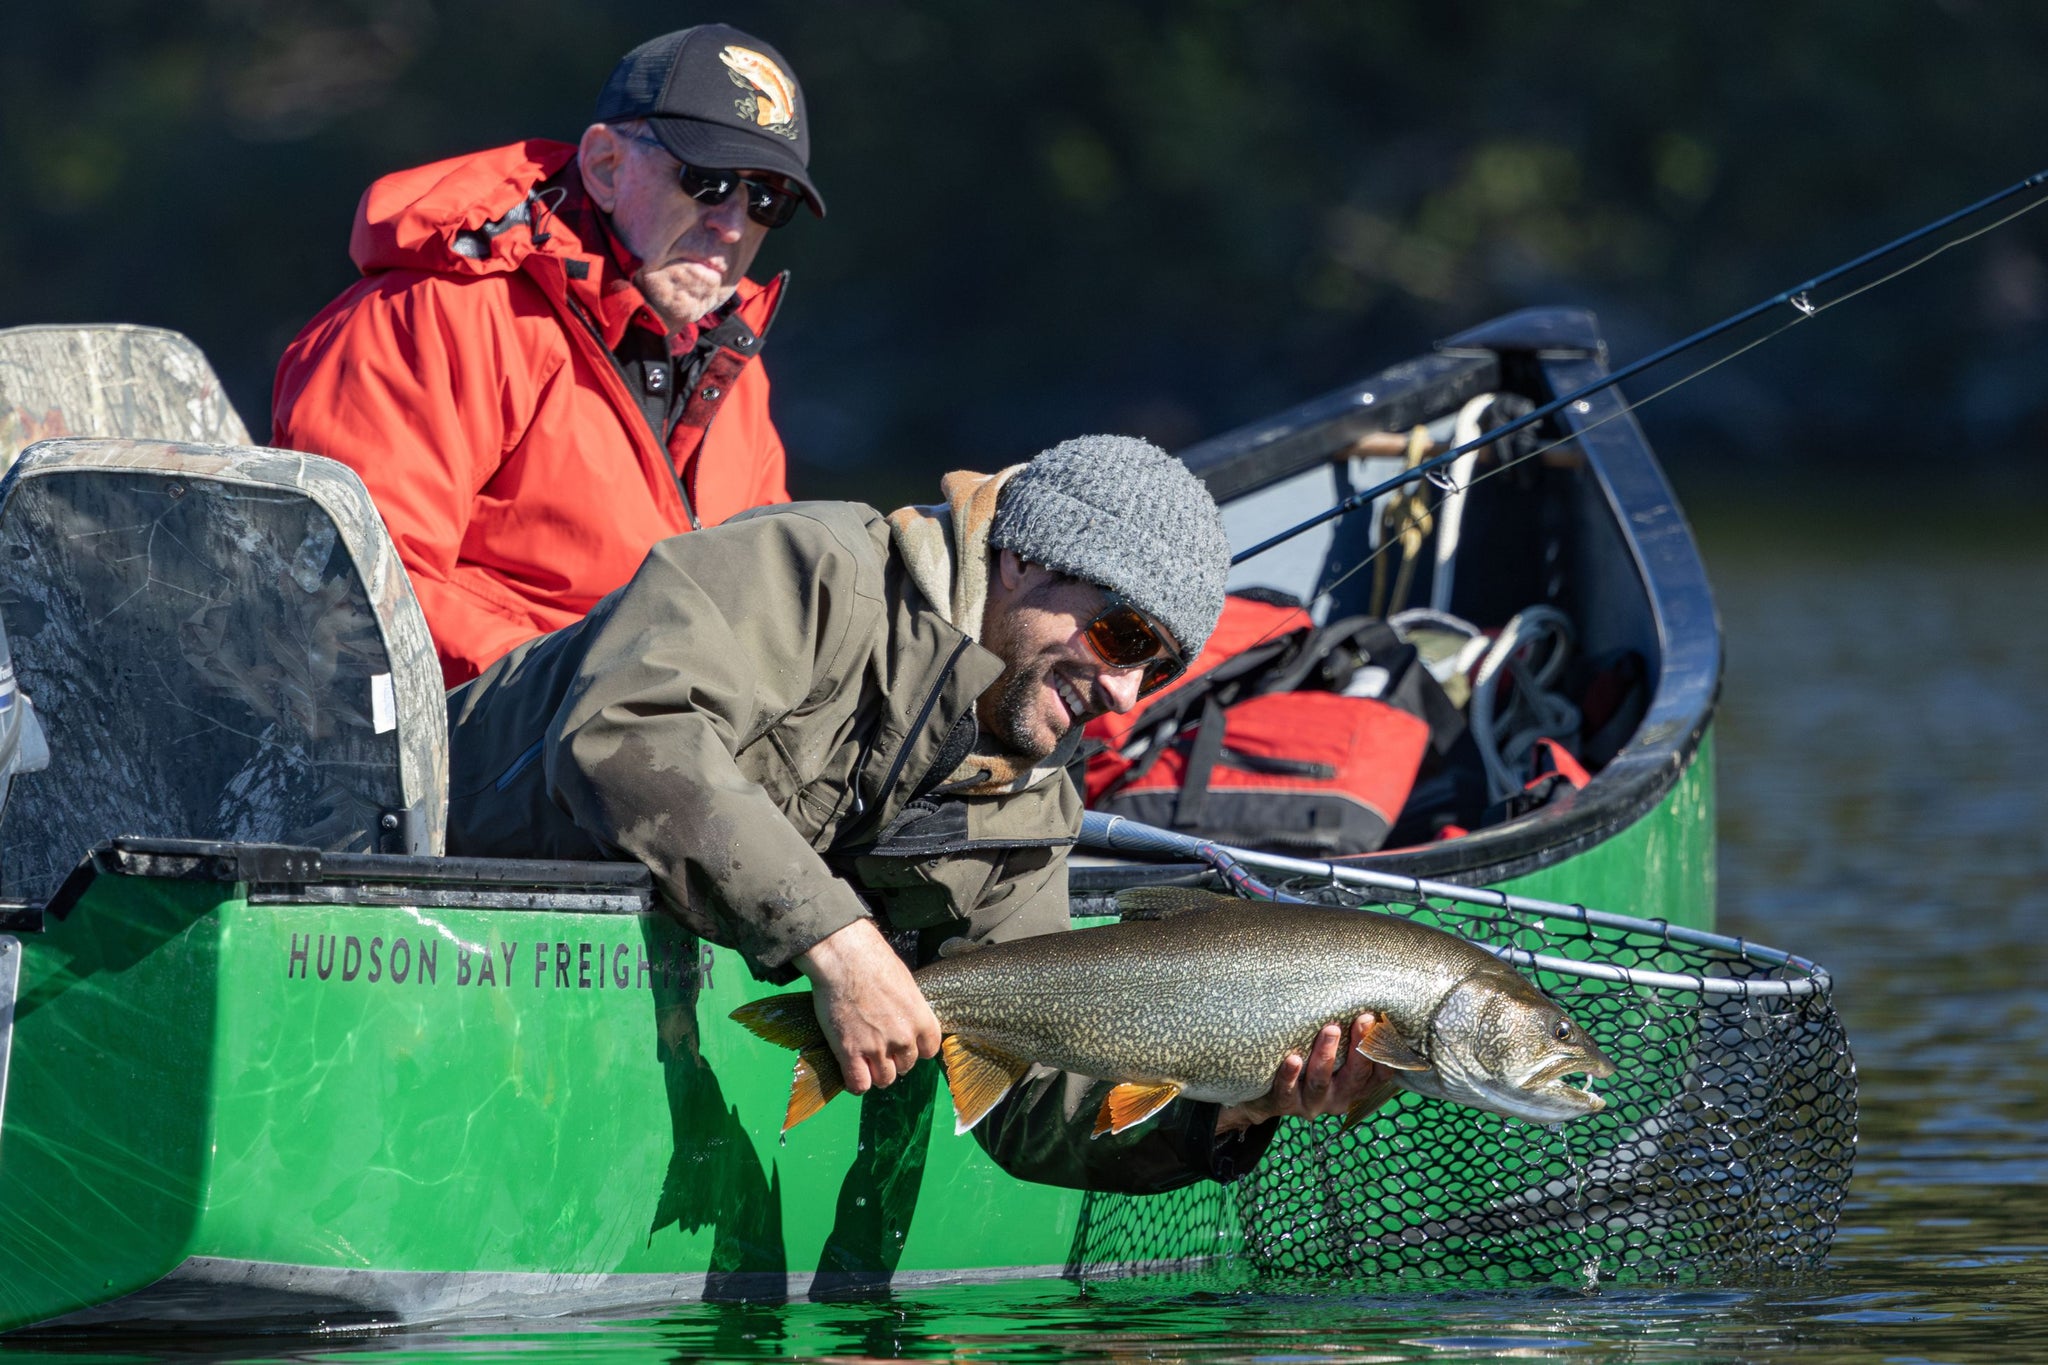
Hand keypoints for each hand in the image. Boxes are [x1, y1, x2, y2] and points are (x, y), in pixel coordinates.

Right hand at [794, 918, 942, 1093]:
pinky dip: (857, 1083)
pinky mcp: (850, 1051)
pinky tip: (852, 1072)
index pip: (929, 1051)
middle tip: (879, 1047)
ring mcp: (877, 1047)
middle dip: (894, 1060)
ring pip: (884, 1079)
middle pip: (906, 1066)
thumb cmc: (873, 960)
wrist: (844, 957)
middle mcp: (904, 1037)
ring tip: (865, 1061)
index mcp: (921, 1018)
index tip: (904, 1044)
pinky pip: (859, 1084)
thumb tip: (905, 1017)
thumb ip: (909, 1007)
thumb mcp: (904, 982)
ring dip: (876, 1073)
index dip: (915, 1049)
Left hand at [1217, 1014, 1399, 1132]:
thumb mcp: (1333, 1054)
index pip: (1378, 1074)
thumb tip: (1367, 999)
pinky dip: (1289, 1076)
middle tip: (1363, 1019)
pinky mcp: (1285, 1104)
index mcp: (1354, 1086)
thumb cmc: (1307, 1062)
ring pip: (1321, 1082)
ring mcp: (1311, 1103)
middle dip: (1360, 1047)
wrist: (1265, 1095)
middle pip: (1355, 1076)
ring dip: (1326, 1056)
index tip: (1382, 1024)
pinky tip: (1292, 1059)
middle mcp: (1338, 1098)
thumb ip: (1347, 1036)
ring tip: (1330, 1030)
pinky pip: (1286, 1092)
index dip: (1384, 1051)